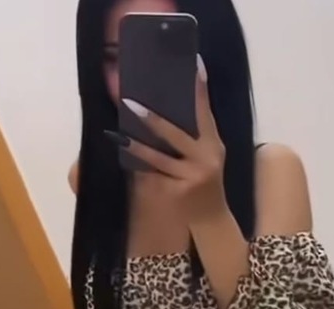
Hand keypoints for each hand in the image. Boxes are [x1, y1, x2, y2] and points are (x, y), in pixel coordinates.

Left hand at [106, 55, 227, 223]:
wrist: (212, 219)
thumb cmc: (203, 183)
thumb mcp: (205, 157)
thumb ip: (192, 135)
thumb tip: (160, 110)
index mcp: (214, 143)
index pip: (204, 111)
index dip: (198, 88)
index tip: (191, 63)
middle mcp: (208, 156)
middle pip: (177, 133)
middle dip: (152, 119)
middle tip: (129, 102)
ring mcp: (194, 176)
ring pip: (160, 158)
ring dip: (137, 146)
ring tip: (119, 135)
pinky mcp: (181, 192)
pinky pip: (154, 177)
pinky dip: (138, 168)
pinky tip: (124, 159)